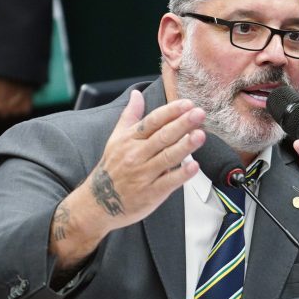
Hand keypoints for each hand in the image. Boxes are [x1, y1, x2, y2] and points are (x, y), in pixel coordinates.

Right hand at [49, 90, 205, 269]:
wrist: (98, 204)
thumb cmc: (111, 169)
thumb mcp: (116, 139)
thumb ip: (130, 116)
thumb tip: (136, 94)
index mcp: (130, 139)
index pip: (153, 121)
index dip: (171, 111)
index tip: (187, 104)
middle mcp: (136, 155)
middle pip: (162, 136)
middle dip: (182, 124)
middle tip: (199, 113)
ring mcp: (143, 175)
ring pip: (167, 157)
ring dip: (185, 146)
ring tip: (200, 135)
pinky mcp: (151, 193)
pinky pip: (168, 182)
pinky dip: (181, 174)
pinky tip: (194, 166)